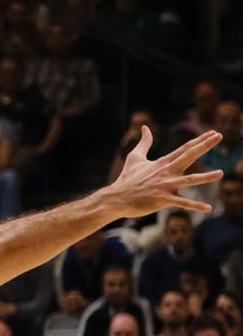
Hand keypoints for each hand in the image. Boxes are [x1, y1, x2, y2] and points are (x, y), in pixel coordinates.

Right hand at [106, 126, 223, 216]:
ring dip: (205, 177)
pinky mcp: (162, 200)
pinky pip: (181, 203)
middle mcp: (166, 172)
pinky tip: (208, 208)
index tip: (214, 133)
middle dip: (204, 146)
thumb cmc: (126, 179)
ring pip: (188, 180)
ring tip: (221, 173)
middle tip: (219, 136)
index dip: (200, 140)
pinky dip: (194, 206)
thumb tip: (145, 127)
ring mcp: (164, 186)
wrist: (116, 198)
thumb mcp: (134, 157)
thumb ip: (144, 142)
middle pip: (188, 156)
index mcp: (163, 162)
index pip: (185, 148)